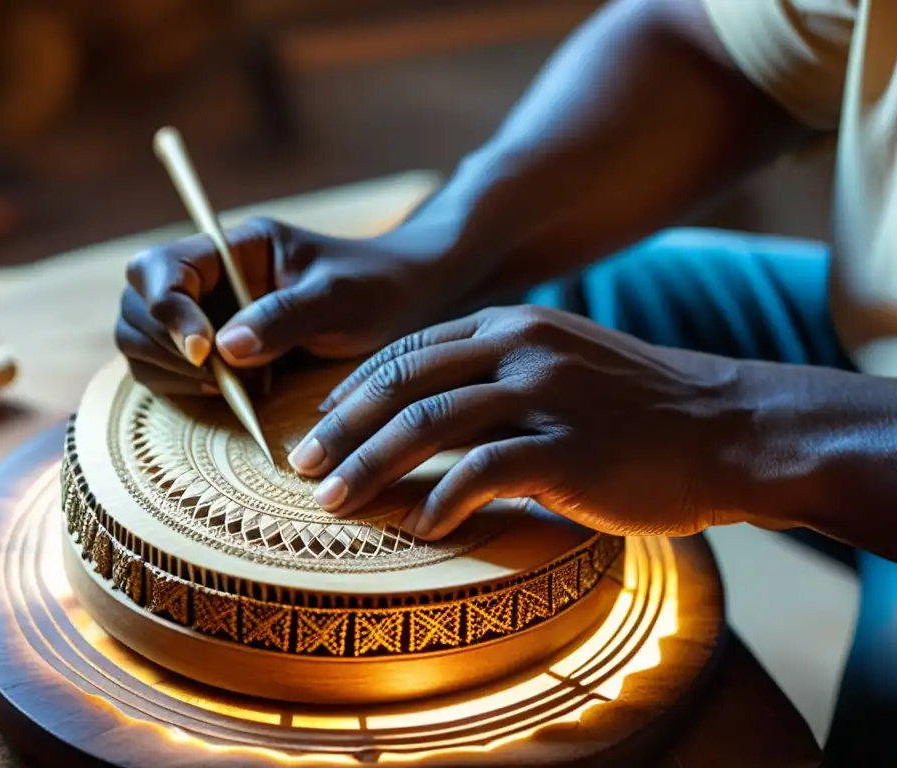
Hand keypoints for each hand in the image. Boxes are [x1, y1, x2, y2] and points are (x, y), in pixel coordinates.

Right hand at [115, 217, 469, 394]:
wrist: (406, 304)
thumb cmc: (378, 289)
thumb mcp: (339, 299)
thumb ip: (284, 316)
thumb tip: (222, 347)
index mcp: (236, 248)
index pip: (161, 267)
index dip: (166, 308)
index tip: (203, 350)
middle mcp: (212, 279)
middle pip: (137, 304)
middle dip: (161, 344)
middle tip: (215, 375)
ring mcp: (207, 315)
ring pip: (142, 340)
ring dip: (168, 370)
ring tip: (225, 387)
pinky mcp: (213, 352)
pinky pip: (166, 371)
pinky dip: (180, 388)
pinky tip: (225, 395)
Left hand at [287, 305, 758, 539]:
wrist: (729, 429)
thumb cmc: (639, 407)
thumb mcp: (565, 363)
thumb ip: (501, 372)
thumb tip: (434, 411)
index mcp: (512, 325)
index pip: (410, 351)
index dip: (356, 390)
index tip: (321, 424)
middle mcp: (520, 348)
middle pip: (403, 383)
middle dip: (342, 428)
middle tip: (302, 465)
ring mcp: (543, 395)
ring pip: (427, 425)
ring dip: (371, 466)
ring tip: (335, 500)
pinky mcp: (567, 449)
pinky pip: (481, 472)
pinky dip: (441, 502)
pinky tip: (420, 528)